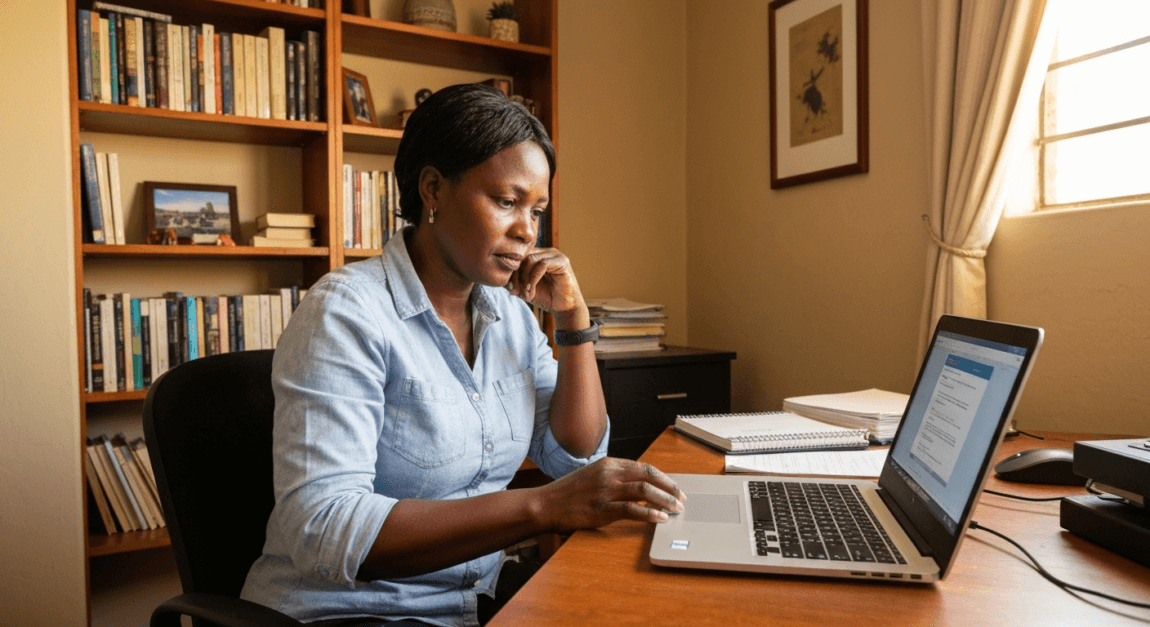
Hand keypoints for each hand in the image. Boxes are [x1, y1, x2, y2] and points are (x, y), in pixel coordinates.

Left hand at [506, 247, 583, 316]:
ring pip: (530, 259)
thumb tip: (502, 279)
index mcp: (537, 255)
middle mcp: (545, 252)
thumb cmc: (546, 297)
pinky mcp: (562, 261)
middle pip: (523, 257)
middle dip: (516, 276)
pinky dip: (533, 278)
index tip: (511, 289)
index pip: (518, 257)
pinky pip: (542, 264)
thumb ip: (514, 281)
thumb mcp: (525, 288)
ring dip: (525, 278)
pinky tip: (532, 290)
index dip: (511, 272)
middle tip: (516, 291)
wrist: (564, 308)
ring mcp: (554, 255)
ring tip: (527, 293)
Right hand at [537, 458, 686, 531]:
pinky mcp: (602, 509)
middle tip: (681, 499)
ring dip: (665, 500)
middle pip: (649, 476)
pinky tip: (660, 518)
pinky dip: (649, 513)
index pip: (644, 467)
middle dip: (670, 488)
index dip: (663, 478)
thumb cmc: (568, 493)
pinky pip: (632, 509)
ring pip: (645, 491)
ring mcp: (606, 490)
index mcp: (608, 464)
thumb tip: (637, 487)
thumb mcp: (592, 476)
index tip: (674, 488)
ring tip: (676, 510)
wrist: (546, 504)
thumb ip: (613, 478)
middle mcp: (610, 474)